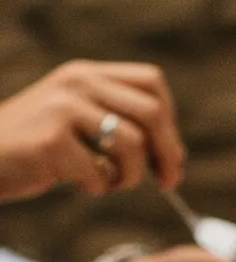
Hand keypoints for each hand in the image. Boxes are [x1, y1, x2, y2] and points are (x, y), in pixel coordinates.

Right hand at [0, 60, 182, 202]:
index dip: (170, 124)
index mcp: (87, 74)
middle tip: (166, 183)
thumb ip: (117, 122)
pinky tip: (81, 185)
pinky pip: (99, 172)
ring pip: (132, 144)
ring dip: (131, 176)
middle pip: (152, 113)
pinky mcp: (52, 141)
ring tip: (110, 183)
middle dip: (168, 154)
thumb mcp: (76, 120)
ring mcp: (63, 109)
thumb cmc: (34, 147)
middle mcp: (77, 83)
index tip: (170, 158)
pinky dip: (97, 187)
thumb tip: (175, 155)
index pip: (151, 83)